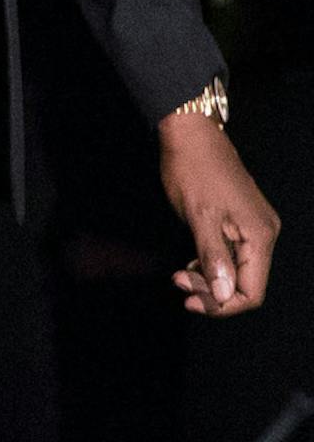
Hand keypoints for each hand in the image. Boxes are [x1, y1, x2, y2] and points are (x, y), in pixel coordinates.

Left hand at [160, 114, 278, 315]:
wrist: (191, 137)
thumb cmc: (194, 172)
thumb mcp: (200, 219)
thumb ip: (214, 259)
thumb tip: (226, 296)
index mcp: (260, 236)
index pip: (252, 291)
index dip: (223, 305)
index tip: (190, 300)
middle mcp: (263, 234)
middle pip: (246, 285)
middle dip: (212, 292)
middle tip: (178, 282)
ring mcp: (252, 228)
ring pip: (237, 272)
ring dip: (209, 281)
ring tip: (180, 275)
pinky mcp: (239, 223)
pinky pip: (231, 257)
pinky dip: (210, 266)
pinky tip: (190, 264)